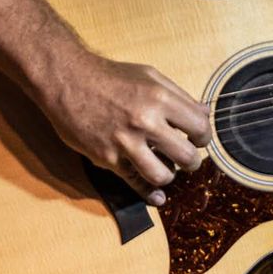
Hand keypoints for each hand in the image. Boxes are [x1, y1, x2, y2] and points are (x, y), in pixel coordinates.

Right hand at [42, 51, 211, 205]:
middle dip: (192, 161)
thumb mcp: (149, 76)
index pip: (199, 126)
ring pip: (162, 175)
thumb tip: (205, 112)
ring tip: (167, 169)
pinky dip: (149, 193)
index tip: (198, 139)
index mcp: (160, 98)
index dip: (203, 136)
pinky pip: (134, 182)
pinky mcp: (107, 157)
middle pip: (186, 155)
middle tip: (187, 159)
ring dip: (169, 176)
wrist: (67, 80)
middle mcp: (145, 121)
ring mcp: (125, 142)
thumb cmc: (110, 76)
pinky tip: (157, 197)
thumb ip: (179, 95)